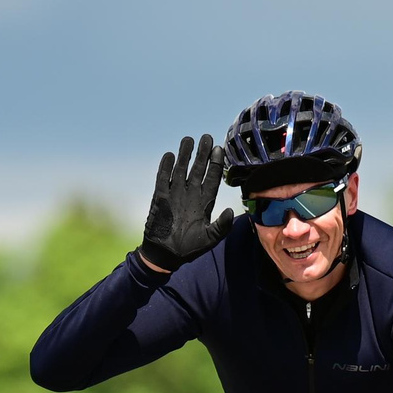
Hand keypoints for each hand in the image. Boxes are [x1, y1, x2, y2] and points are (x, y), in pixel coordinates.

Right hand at [137, 135, 232, 271]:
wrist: (165, 255)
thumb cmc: (189, 249)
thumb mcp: (210, 239)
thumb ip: (221, 226)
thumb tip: (231, 212)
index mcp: (205, 203)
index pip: (212, 178)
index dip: (216, 163)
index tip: (219, 148)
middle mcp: (191, 195)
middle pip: (198, 169)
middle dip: (203, 154)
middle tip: (206, 137)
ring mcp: (176, 194)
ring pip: (181, 169)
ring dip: (185, 155)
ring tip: (188, 140)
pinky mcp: (161, 197)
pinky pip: (163, 178)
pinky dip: (166, 167)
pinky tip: (170, 155)